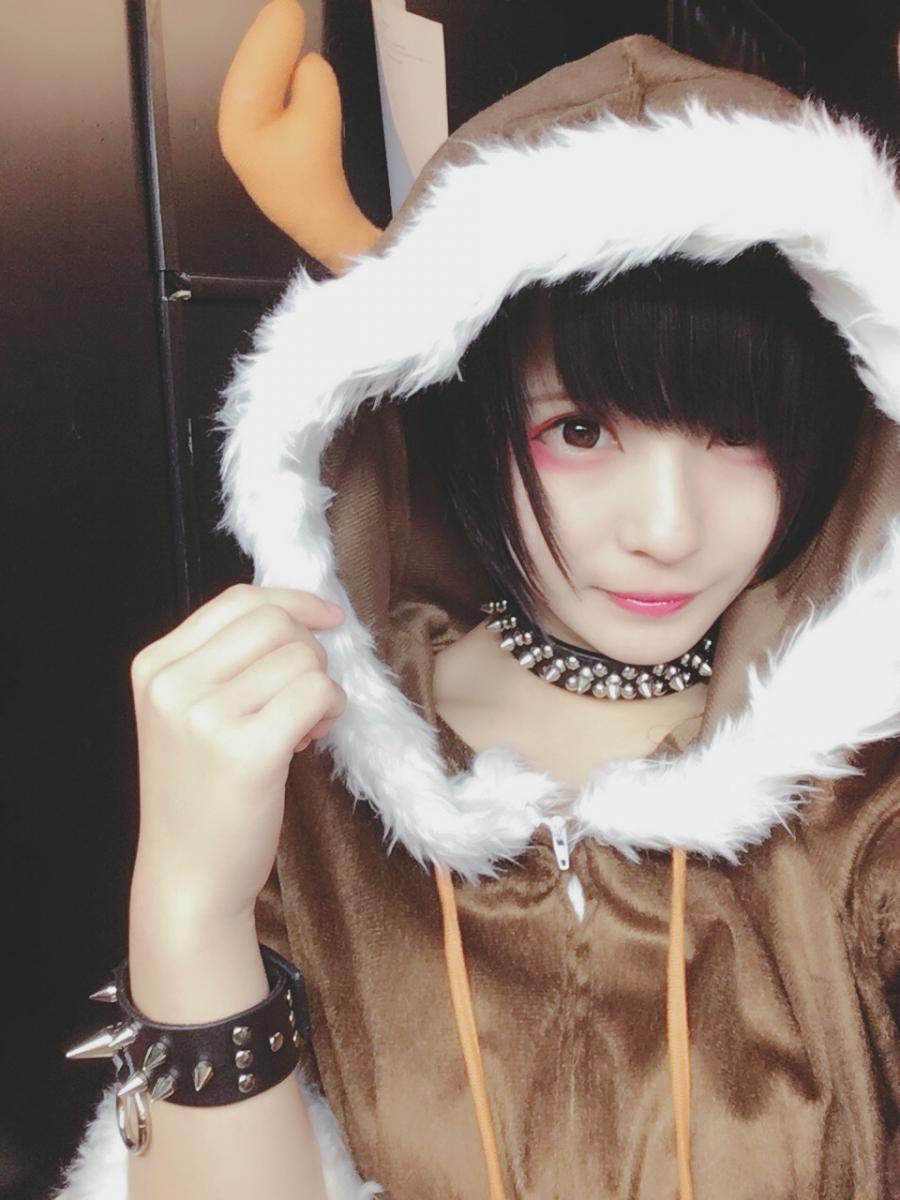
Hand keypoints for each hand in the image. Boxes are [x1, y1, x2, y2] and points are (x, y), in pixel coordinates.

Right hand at [129, 583, 346, 928]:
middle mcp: (173, 685)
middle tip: (306, 694)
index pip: (238, 600)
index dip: (294, 601)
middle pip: (275, 623)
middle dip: (310, 650)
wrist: (188, 876)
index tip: (327, 618)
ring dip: (322, 687)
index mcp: (155, 666)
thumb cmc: (200, 795)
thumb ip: (226, 662)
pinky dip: (331, 708)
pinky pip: (317, 693)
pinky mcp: (248, 751)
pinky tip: (312, 735)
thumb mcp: (186, 715)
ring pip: (302, 659)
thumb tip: (301, 617)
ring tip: (303, 725)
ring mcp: (206, 718)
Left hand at [217, 0, 380, 269]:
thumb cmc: (318, 184)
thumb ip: (312, 81)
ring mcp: (253, 145)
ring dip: (273, 60)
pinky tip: (294, 71)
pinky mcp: (272, 152)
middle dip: (267, 42)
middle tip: (288, 10)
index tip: (289, 9)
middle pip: (250, 73)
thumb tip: (308, 68)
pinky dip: (282, 82)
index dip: (273, 35)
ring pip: (259, 86)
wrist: (329, 233)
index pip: (253, 66)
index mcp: (239, 126)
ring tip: (287, 28)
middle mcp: (238, 133)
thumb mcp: (319, 121)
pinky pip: (271, 102)